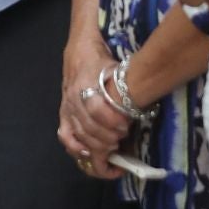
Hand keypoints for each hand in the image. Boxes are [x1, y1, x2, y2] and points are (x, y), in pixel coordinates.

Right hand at [55, 38, 127, 177]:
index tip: (126, 127)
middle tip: (122, 141)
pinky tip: (90, 154)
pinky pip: (66, 137)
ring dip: (96, 147)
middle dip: (107, 140)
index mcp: (86, 85)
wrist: (80, 54)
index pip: (96, 109)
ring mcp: (67, 109)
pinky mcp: (64, 115)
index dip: (111, 122)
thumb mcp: (117, 69)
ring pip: (79, 136)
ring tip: (112, 148)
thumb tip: (144, 102)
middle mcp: (74, 100)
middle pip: (88, 129)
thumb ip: (127, 85)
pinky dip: (77, 149)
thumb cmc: (102, 63)